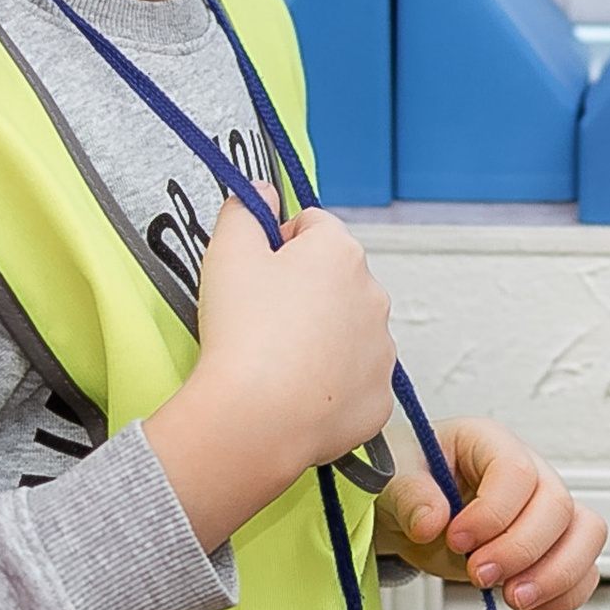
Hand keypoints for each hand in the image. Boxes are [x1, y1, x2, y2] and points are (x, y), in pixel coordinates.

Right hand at [143, 193, 395, 550]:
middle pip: (336, 280)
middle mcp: (374, 295)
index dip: (278, 246)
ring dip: (321, 338)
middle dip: (304, 293)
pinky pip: (355, 381)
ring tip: (278, 362)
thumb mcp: (227, 251)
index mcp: (340, 252)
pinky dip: (331, 385)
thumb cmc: (244, 332)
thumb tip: (261, 192)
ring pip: (348, 331)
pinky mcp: (380, 398)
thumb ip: (245, 210)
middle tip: (262, 321)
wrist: (257, 417)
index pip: (313, 227)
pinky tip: (297, 393)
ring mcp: (382, 350)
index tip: (257, 273)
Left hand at [377, 417, 604, 609]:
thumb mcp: (394, 476)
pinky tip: (523, 604)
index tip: (456, 539)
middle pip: (558, 505)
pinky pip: (583, 571)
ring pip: (586, 535)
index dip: (493, 512)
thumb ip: (410, 494)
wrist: (409, 511)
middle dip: (520, 550)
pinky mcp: (551, 548)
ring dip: (555, 575)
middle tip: (478, 573)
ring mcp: (545, 511)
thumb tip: (431, 520)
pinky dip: (562, 596)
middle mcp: (529, 472)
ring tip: (512, 597)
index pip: (516, 471)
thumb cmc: (409, 479)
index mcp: (490, 443)